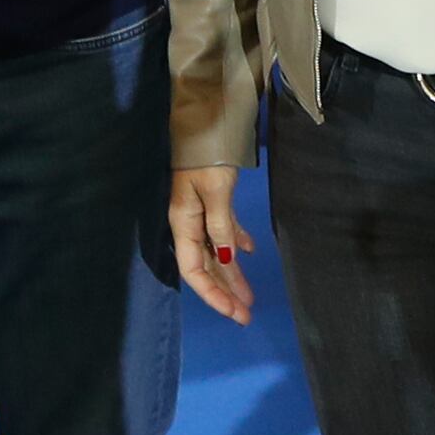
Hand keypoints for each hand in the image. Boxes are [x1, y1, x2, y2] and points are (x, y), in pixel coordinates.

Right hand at [172, 167, 253, 324]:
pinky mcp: (212, 200)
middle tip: (246, 315)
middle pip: (206, 266)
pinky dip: (235, 241)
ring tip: (250, 295)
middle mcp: (188, 222)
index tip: (233, 312)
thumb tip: (227, 259)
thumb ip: (220, 225)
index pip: (194, 270)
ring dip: (233, 273)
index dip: (212, 294)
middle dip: (225, 291)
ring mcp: (199, 211)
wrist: (204, 119)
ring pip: (216, 251)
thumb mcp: (215, 191)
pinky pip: (222, 229)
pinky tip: (249, 251)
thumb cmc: (206, 155)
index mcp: (183, 223)